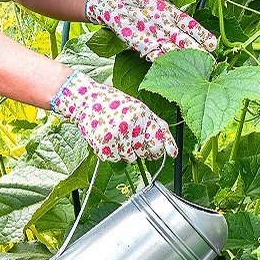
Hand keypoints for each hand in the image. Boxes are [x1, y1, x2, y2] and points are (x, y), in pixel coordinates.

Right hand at [52, 71, 176, 161]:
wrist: (86, 100)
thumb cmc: (117, 106)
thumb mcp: (141, 110)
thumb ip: (159, 128)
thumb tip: (173, 152)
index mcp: (143, 114)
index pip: (158, 141)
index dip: (156, 149)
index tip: (153, 152)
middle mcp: (131, 124)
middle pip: (144, 152)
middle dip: (140, 149)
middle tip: (129, 137)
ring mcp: (116, 133)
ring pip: (130, 158)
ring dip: (124, 151)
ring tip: (116, 134)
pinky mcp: (103, 142)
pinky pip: (114, 159)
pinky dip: (111, 152)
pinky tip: (107, 138)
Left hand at [85, 0, 216, 61]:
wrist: (110, 2)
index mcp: (172, 14)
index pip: (190, 26)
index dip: (201, 35)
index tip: (213, 44)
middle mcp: (167, 28)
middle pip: (184, 41)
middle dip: (197, 51)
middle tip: (210, 62)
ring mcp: (155, 38)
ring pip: (172, 50)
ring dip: (182, 58)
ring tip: (193, 67)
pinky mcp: (142, 45)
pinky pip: (154, 55)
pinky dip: (162, 60)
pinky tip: (171, 67)